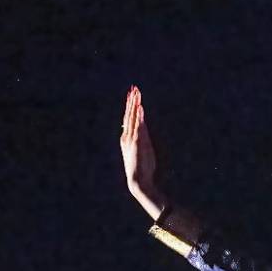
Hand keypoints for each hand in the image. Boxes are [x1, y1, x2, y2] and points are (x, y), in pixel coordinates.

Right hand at [120, 86, 165, 217]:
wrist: (139, 182)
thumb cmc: (142, 169)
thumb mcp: (143, 150)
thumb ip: (143, 138)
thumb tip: (144, 127)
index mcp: (127, 138)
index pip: (129, 118)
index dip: (131, 106)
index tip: (134, 94)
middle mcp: (127, 137)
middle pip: (129, 115)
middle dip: (131, 101)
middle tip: (134, 88)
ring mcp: (131, 139)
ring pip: (132, 118)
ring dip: (135, 105)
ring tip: (137, 93)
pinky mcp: (136, 143)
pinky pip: (137, 126)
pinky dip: (139, 116)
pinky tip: (140, 108)